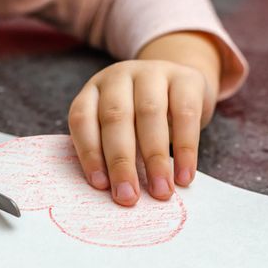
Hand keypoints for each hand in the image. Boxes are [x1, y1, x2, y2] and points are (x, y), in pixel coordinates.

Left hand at [69, 59, 215, 204]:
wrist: (181, 85)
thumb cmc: (140, 118)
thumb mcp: (119, 129)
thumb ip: (112, 152)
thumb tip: (118, 191)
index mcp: (93, 91)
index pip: (82, 119)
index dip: (89, 153)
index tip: (100, 185)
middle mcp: (118, 77)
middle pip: (115, 117)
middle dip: (121, 161)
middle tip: (128, 196)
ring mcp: (152, 72)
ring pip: (149, 113)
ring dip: (155, 158)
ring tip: (160, 191)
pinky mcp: (186, 78)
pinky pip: (185, 114)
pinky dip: (186, 149)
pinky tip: (184, 176)